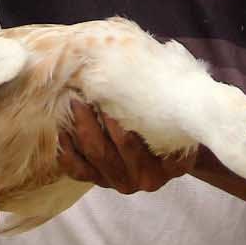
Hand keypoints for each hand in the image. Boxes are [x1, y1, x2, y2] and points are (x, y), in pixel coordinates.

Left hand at [57, 100, 195, 193]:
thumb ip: (168, 100)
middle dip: (93, 120)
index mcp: (170, 166)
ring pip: (95, 157)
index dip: (118, 119)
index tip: (109, 93)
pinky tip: (63, 130)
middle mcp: (147, 179)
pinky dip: (68, 152)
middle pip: (111, 150)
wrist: (175, 150)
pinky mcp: (103, 183)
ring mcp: (123, 183)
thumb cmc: (177, 122)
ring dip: (80, 129)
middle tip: (83, 93)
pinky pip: (79, 171)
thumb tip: (148, 61)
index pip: (138, 143)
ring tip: (74, 102)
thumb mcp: (182, 114)